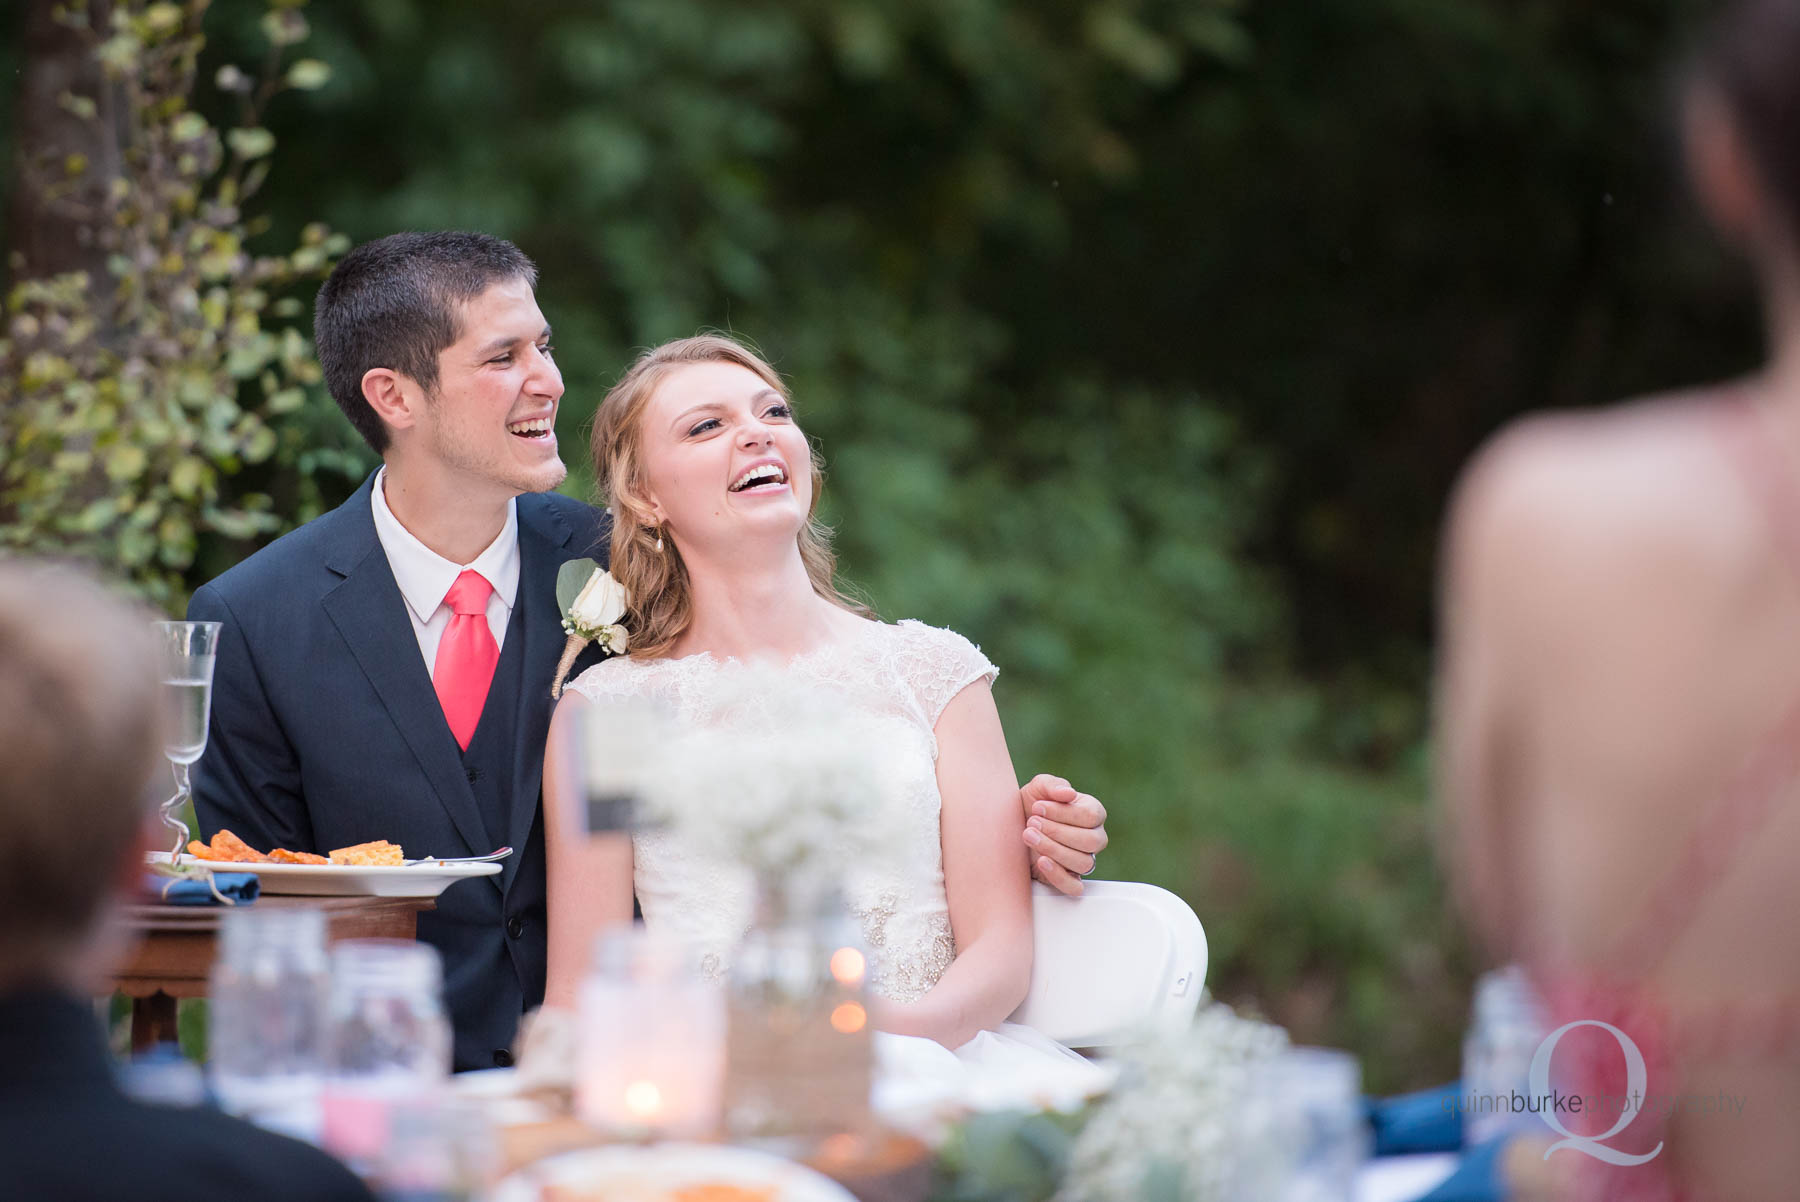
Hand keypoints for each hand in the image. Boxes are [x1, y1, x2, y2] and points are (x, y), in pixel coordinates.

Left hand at [1019, 774, 1107, 896]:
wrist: (1010, 827)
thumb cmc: (1031, 805)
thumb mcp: (1038, 788)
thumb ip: (1052, 785)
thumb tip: (1068, 793)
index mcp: (1092, 813)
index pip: (1092, 815)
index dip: (1064, 812)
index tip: (1037, 807)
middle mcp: (1093, 837)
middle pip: (1091, 841)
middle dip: (1058, 831)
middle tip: (1032, 822)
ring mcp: (1082, 859)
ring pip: (1083, 862)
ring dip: (1054, 849)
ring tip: (1029, 836)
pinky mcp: (1068, 879)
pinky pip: (1074, 887)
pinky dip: (1058, 875)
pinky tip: (1041, 861)